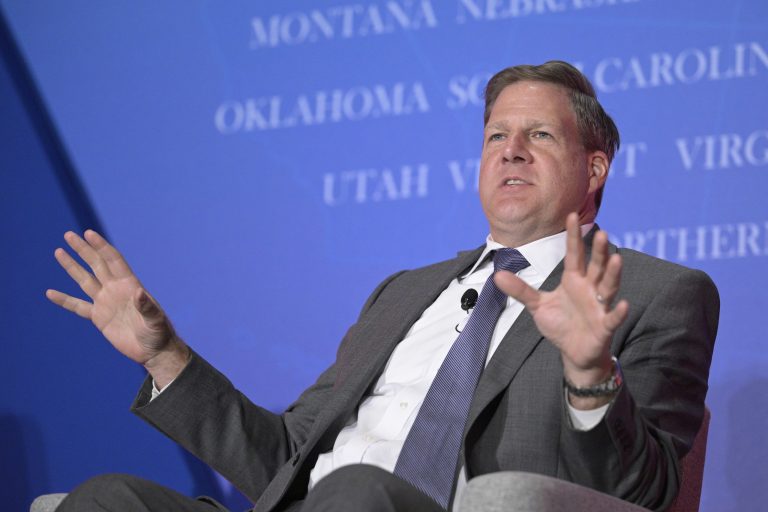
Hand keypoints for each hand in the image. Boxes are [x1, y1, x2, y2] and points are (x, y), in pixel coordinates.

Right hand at [46, 230, 187, 385]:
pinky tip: (50, 293)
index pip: (113, 261)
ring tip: (58, 252)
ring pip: (85, 280)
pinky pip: (78, 306)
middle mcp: (116, 290)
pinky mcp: (99, 317)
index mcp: (130, 285)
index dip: (101, 247)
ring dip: (72, 267)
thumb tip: (139, 293)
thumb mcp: (155, 320)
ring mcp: (106, 302)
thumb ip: (147, 307)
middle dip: (83, 250)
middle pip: (96, 265)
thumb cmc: (159, 333)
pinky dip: (64, 300)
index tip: (89, 234)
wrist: (153, 350)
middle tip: (69, 235)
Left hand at [494, 214, 628, 405]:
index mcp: (574, 280)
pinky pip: (613, 318)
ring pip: (608, 286)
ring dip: (613, 274)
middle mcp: (589, 289)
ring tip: (616, 259)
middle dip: (598, 251)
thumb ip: (520, 290)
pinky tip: (624, 304)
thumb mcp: (537, 305)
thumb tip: (497, 274)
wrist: (574, 352)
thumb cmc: (560, 324)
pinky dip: (618, 312)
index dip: (573, 236)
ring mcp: (599, 306)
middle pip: (595, 266)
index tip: (572, 215)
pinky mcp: (604, 326)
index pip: (574, 254)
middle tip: (601, 233)